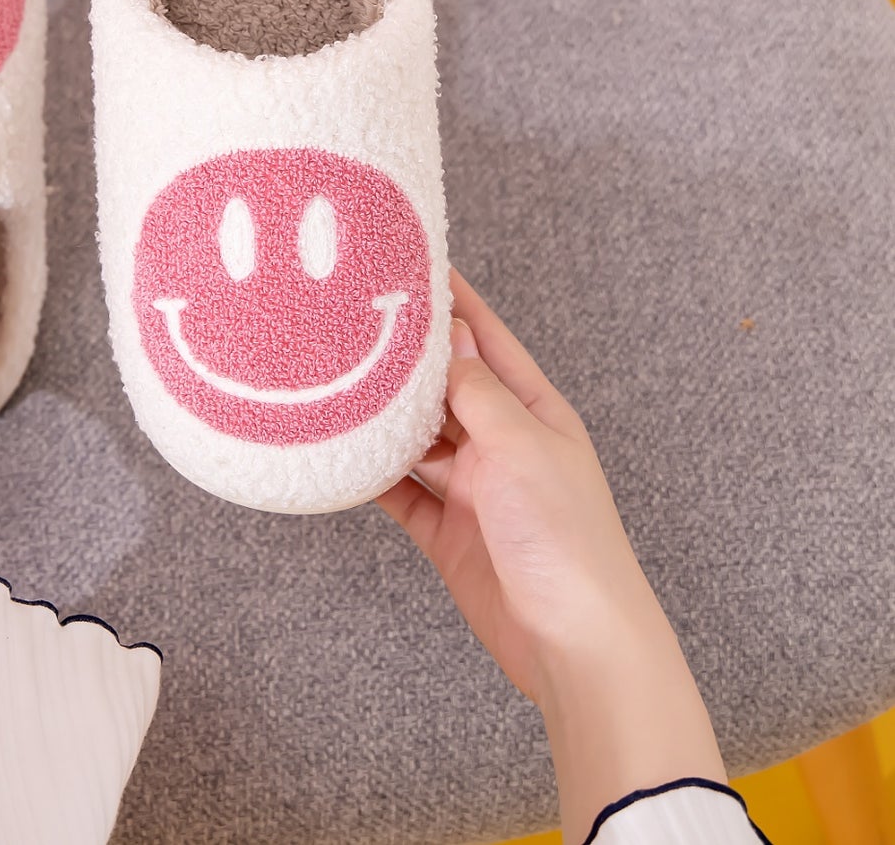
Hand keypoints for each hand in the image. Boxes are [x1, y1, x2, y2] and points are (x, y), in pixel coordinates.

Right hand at [379, 267, 726, 839]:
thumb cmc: (566, 538)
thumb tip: (448, 330)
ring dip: (382, 415)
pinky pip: (400, 491)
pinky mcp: (447, 532)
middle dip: (403, 356)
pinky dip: (372, 475)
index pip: (485, 338)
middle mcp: (501, 442)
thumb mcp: (520, 444)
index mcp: (532, 411)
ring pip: (416, 437)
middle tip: (351, 317)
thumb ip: (477, 387)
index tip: (411, 262)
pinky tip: (341, 455)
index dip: (451, 299)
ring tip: (333, 379)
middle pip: (443, 385)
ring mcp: (473, 487)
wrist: (573, 644)